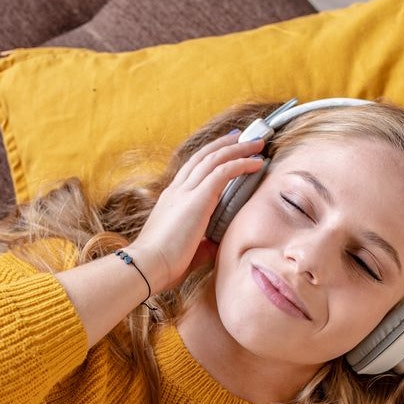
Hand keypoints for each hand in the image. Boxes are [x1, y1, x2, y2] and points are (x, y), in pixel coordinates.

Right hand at [130, 130, 264, 291]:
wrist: (147, 266)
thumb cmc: (162, 265)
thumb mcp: (186, 250)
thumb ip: (201, 244)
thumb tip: (213, 244)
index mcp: (172, 200)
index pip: (191, 170)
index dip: (208, 157)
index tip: (224, 149)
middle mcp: (177, 190)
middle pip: (203, 157)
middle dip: (224, 144)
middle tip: (241, 136)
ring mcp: (186, 192)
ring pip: (215, 159)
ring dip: (238, 149)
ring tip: (256, 144)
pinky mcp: (197, 198)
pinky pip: (223, 171)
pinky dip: (241, 164)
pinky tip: (256, 163)